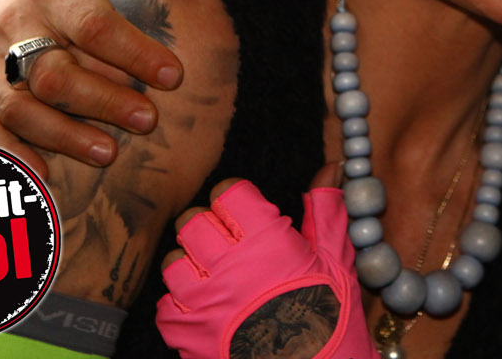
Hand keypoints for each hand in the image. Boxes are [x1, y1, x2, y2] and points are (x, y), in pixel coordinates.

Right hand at [0, 0, 188, 176]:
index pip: (93, 25)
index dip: (134, 52)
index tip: (175, 75)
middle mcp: (13, 25)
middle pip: (52, 74)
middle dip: (102, 100)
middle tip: (149, 119)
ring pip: (20, 108)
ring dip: (65, 135)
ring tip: (110, 153)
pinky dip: (12, 157)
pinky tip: (45, 178)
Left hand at [157, 178, 376, 358]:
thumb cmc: (330, 316)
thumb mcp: (336, 259)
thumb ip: (325, 209)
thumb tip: (329, 165)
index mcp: (267, 240)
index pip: (229, 194)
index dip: (236, 200)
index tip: (246, 212)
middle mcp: (229, 266)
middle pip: (192, 223)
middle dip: (209, 228)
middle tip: (229, 244)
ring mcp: (204, 303)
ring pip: (173, 263)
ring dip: (192, 266)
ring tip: (216, 278)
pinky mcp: (189, 336)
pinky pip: (165, 308)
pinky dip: (182, 307)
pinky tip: (207, 309)